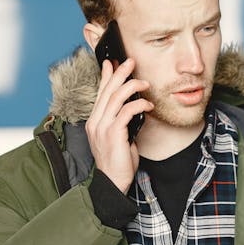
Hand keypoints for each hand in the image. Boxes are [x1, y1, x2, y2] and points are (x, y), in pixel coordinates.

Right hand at [85, 58, 152, 193]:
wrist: (113, 182)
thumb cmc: (118, 162)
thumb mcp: (118, 138)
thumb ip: (121, 122)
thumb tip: (132, 107)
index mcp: (94, 122)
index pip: (100, 93)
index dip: (106, 76)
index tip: (112, 63)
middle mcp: (96, 122)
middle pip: (107, 90)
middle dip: (120, 73)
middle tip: (130, 61)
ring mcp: (103, 127)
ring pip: (116, 97)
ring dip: (132, 86)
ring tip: (145, 83)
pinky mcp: (113, 133)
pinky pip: (127, 111)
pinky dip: (139, 104)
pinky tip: (148, 105)